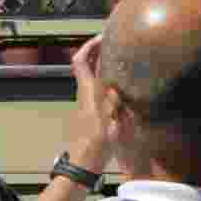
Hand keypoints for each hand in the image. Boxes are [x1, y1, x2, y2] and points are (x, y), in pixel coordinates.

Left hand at [67, 34, 107, 173]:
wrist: (83, 163)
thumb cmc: (94, 144)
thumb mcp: (108, 122)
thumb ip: (112, 103)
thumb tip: (116, 88)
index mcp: (87, 92)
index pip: (81, 61)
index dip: (89, 46)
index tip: (102, 37)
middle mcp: (84, 94)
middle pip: (85, 66)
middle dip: (97, 51)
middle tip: (114, 43)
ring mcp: (86, 103)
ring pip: (91, 76)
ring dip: (100, 64)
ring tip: (119, 59)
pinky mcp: (89, 112)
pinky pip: (96, 88)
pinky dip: (105, 80)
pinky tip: (119, 84)